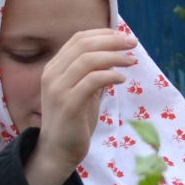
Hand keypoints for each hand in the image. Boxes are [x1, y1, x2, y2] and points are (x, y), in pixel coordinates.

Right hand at [24, 28, 135, 184]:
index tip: (123, 36)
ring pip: (88, 60)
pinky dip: (110, 76)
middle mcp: (51, 74)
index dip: (103, 34)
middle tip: (133, 44)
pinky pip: (93, 80)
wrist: (58, 150)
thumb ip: (93, 72)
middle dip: (112, 41)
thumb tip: (115, 54)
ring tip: (131, 62)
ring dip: (114, 57)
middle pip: (84, 45)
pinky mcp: (68, 104)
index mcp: (54, 68)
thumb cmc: (74, 120)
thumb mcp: (84, 91)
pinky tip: (122, 80)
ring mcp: (57, 89)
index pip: (78, 39)